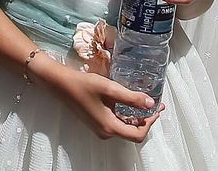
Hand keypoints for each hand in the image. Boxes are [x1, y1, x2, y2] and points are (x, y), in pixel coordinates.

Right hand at [36, 58, 161, 141]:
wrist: (60, 84)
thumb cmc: (83, 85)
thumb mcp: (110, 89)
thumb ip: (131, 97)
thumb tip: (150, 103)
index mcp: (109, 126)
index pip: (137, 134)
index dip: (150, 123)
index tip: (157, 107)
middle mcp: (105, 132)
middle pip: (132, 132)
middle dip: (146, 119)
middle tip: (155, 103)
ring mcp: (100, 128)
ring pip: (125, 127)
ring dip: (137, 116)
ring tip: (145, 101)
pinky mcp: (97, 121)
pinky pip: (117, 122)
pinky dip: (127, 114)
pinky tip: (129, 101)